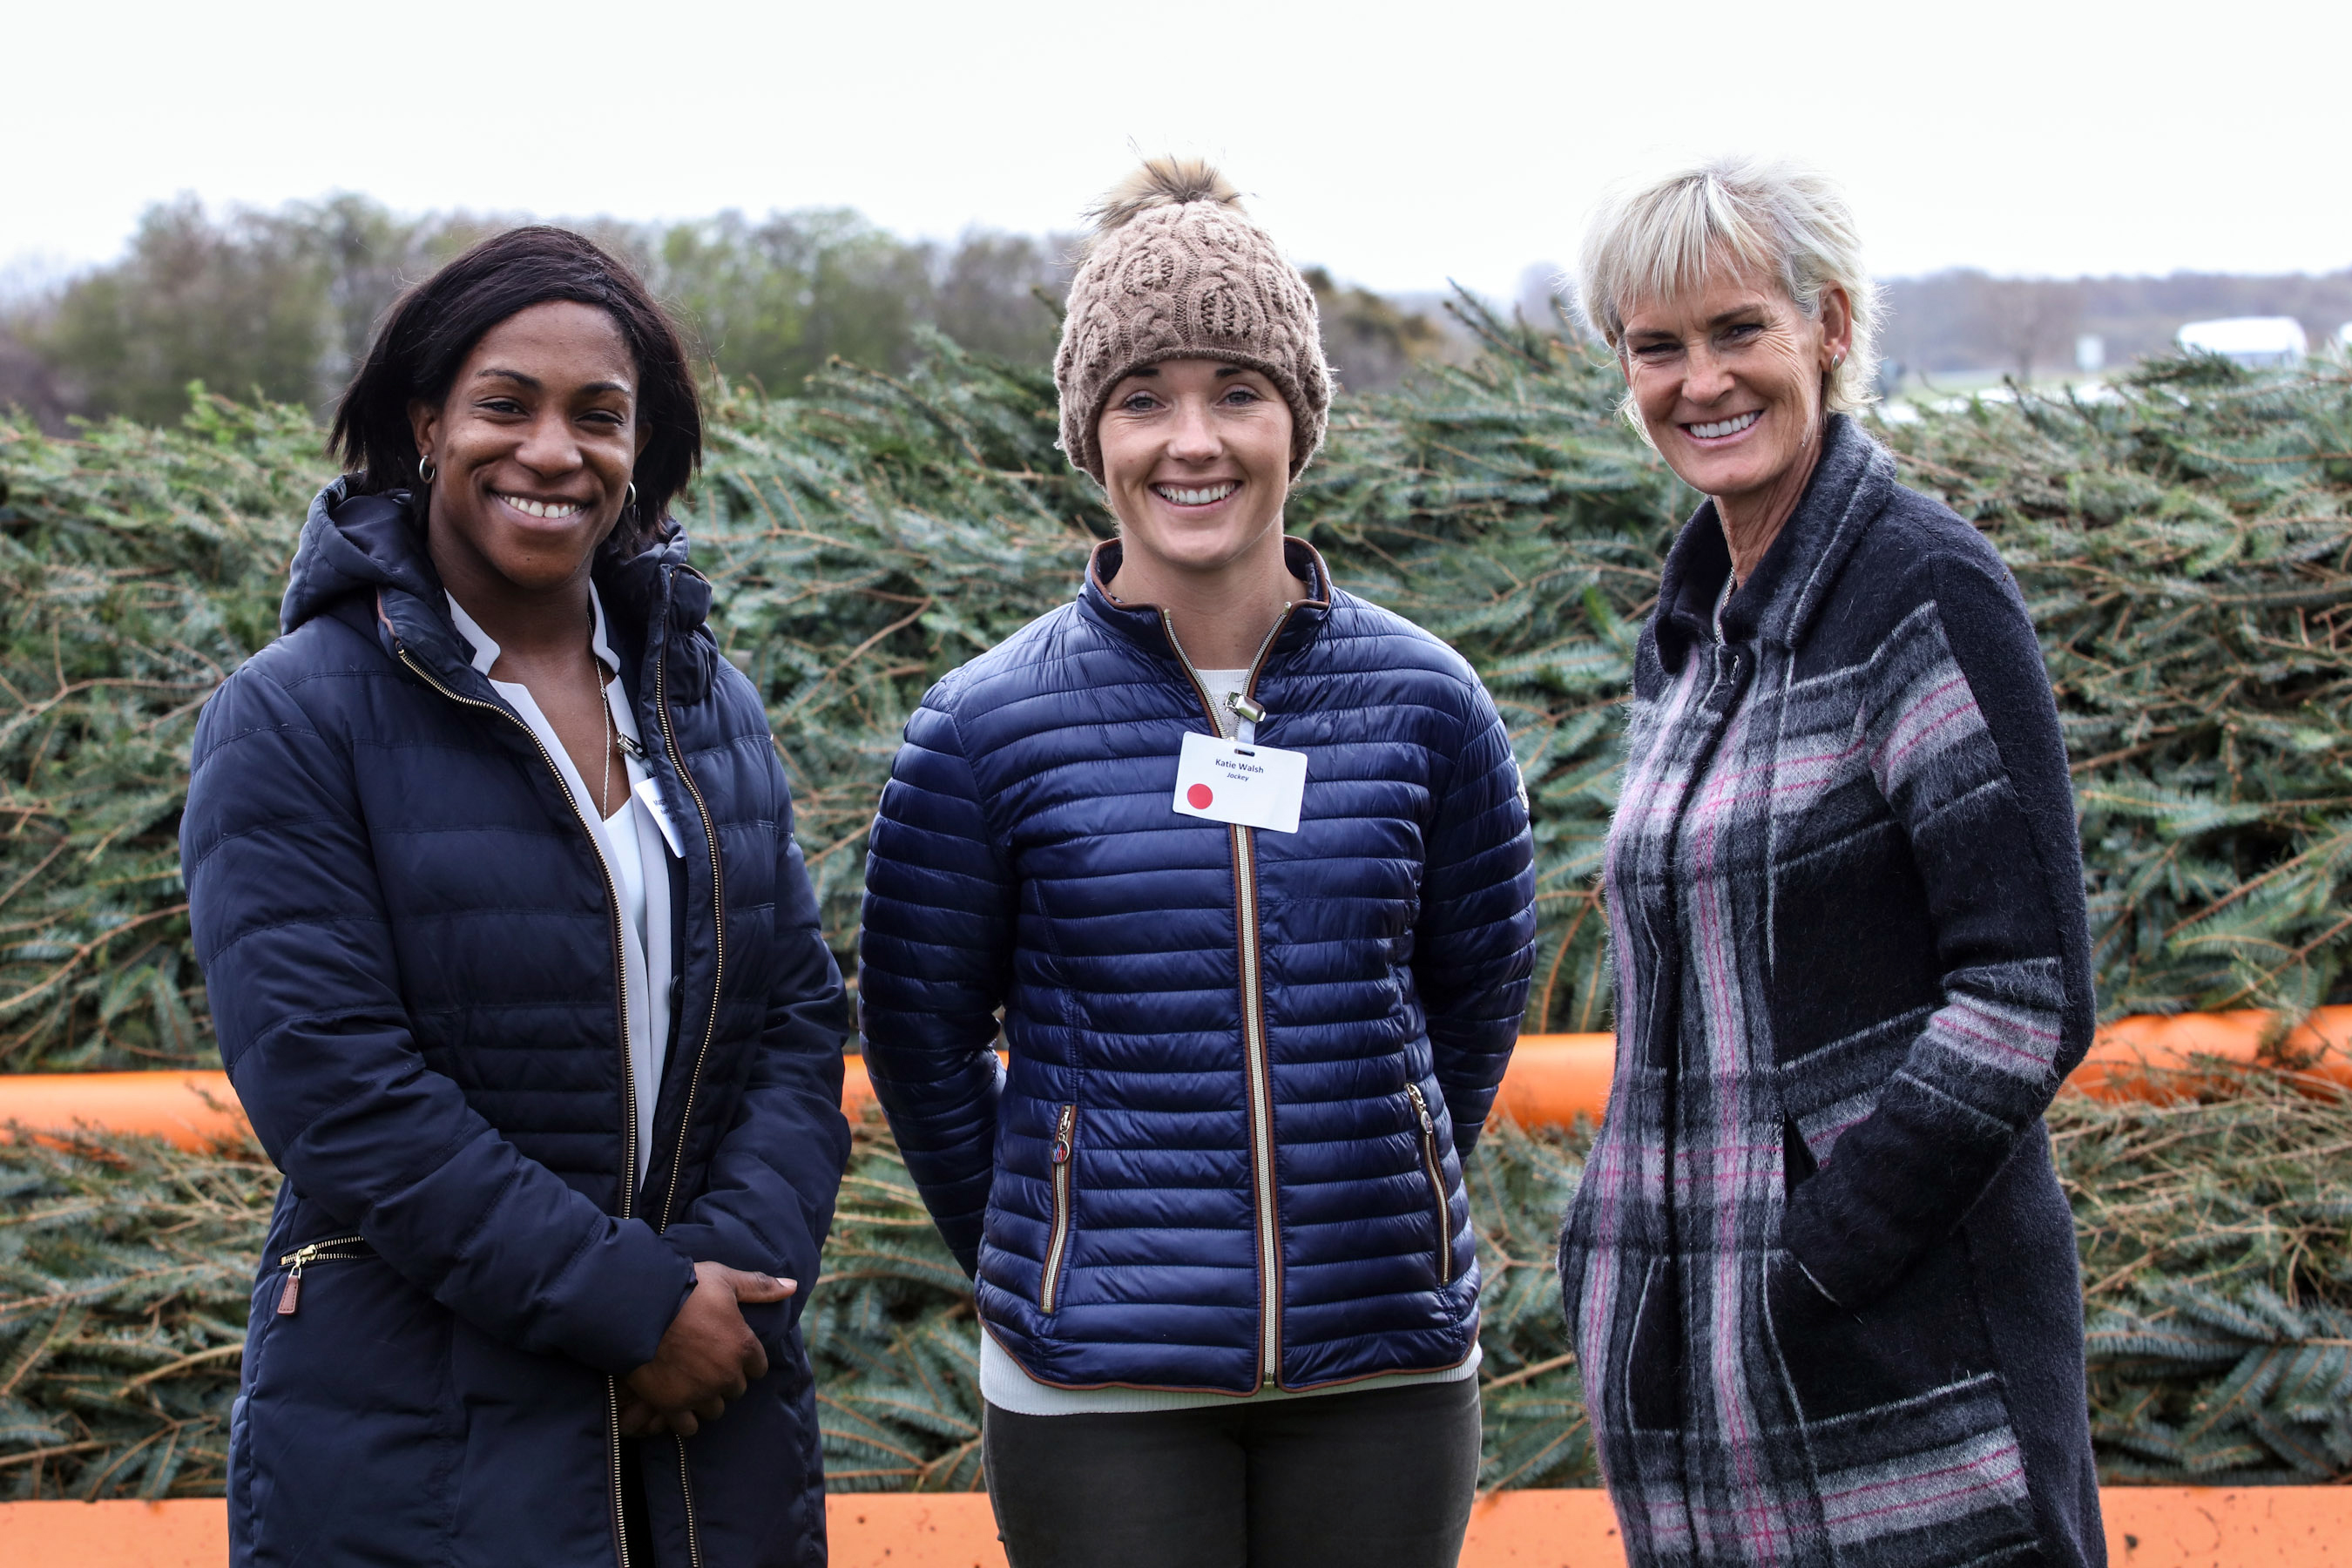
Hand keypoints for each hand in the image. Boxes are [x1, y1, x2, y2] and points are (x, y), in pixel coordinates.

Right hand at [625, 1262, 794, 1435]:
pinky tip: (677, 1405)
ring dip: (706, 1399)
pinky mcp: (672, 1405)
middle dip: (725, 1379)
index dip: (745, 1360)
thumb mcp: (725, 1280)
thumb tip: (792, 1287)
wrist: (639, 1307)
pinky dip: (684, 1419)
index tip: (729, 1351)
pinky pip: (688, 1427)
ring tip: (690, 1383)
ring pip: (714, 1409)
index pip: (758, 1368)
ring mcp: (700, 1392)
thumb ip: (759, 1287)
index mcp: (743, 1345)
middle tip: (706, 1364)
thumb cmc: (684, 1289)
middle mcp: (727, 1373)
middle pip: (736, 1389)